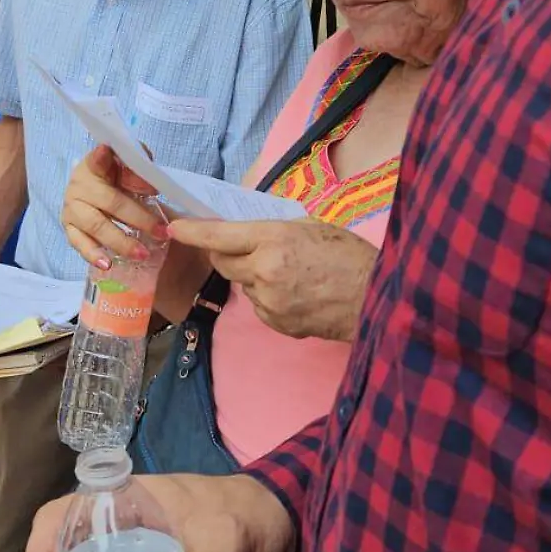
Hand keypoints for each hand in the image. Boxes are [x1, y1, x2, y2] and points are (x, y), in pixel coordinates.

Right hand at [61, 144, 165, 268]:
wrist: (92, 193)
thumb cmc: (115, 179)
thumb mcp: (128, 169)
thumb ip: (139, 172)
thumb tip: (151, 187)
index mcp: (94, 165)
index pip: (99, 159)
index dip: (108, 160)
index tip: (111, 154)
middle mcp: (78, 185)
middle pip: (111, 202)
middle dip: (139, 218)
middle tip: (162, 231)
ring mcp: (72, 208)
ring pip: (96, 226)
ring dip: (121, 241)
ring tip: (142, 253)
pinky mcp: (69, 228)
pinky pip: (79, 243)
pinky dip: (93, 255)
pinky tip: (107, 265)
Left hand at [165, 218, 373, 341]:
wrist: (376, 299)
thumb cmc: (348, 256)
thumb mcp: (310, 227)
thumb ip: (273, 230)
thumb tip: (243, 233)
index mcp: (274, 240)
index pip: (220, 236)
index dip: (193, 232)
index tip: (174, 227)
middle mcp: (264, 271)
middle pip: (223, 263)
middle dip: (227, 254)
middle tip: (249, 249)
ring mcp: (268, 301)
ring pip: (243, 285)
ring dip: (254, 277)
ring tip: (291, 274)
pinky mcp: (276, 324)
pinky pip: (259, 306)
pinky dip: (269, 298)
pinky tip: (297, 294)